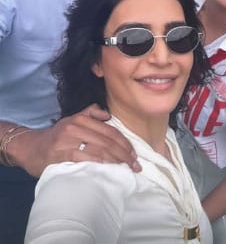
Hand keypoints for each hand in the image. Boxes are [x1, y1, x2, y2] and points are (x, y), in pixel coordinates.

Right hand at [10, 104, 140, 176]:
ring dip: (117, 160)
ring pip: (100, 149)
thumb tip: (107, 115)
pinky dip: (101, 164)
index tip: (134, 154)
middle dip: (124, 154)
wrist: (31, 148)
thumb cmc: (55, 137)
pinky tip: (110, 170)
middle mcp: (77, 126)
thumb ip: (89, 114)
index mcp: (82, 119)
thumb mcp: (71, 120)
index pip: (110, 131)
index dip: (124, 143)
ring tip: (127, 169)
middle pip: (108, 140)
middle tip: (135, 165)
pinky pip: (87, 158)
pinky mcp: (63, 153)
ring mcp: (70, 139)